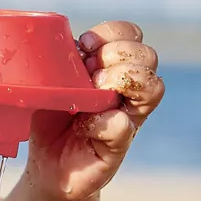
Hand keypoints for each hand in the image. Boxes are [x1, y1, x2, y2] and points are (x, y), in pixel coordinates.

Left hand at [25, 20, 164, 200]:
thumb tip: (72, 48)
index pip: (133, 36)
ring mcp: (129, 118)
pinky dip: (101, 121)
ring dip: (121, 81)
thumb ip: (64, 64)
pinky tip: (82, 125)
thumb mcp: (52, 84)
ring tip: (93, 92)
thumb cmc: (51, 122)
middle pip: (148, 56)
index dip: (112, 33)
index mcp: (115, 69)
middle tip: (89, 72)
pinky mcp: (118, 146)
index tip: (84, 44)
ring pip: (153, 87)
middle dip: (117, 54)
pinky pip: (123, 125)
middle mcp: (129, 92)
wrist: (47, 166)